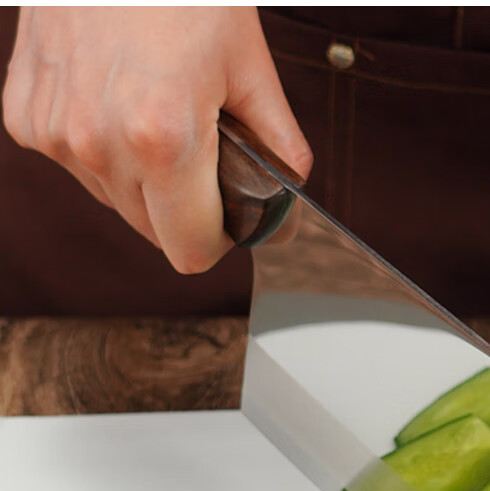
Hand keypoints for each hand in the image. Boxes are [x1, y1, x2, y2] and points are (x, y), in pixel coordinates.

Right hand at [2, 7, 311, 273]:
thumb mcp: (249, 66)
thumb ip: (277, 149)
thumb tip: (289, 205)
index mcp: (164, 138)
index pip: (190, 251)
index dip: (217, 240)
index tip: (229, 219)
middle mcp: (100, 143)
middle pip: (154, 233)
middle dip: (185, 209)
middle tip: (201, 155)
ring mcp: (56, 132)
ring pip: (116, 203)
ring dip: (143, 180)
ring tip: (157, 114)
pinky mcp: (26, 117)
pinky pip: (77, 166)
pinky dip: (103, 149)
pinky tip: (117, 101)